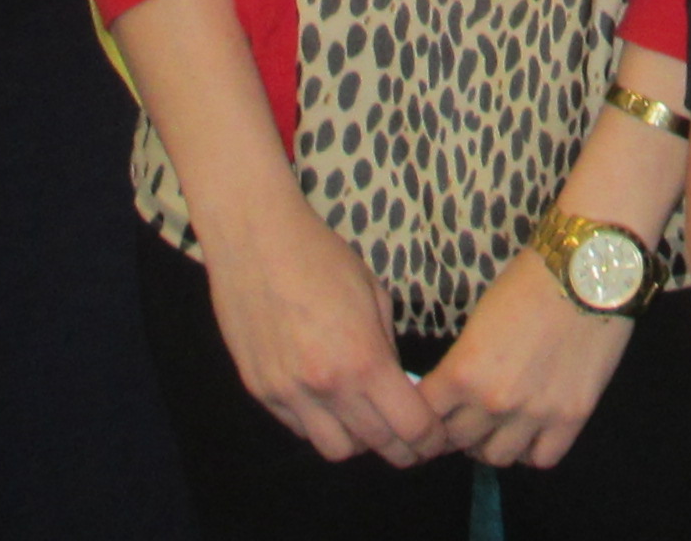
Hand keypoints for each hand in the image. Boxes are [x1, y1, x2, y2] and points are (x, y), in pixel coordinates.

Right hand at [194, 197, 444, 466]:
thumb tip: (396, 383)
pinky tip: (328, 401)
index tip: (435, 434)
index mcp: (364, 360)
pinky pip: (299, 428)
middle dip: (400, 448)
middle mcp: (326, 387)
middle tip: (409, 438)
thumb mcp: (373, 294)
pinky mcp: (260, 391)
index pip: (409, 426)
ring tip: (365, 419)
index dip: (429, 436)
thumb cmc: (321, 257)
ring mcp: (288, 394)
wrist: (255, 240)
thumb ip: (386, 347)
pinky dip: (320, 424)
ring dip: (357, 440)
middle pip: (374, 446)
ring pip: (334, 449)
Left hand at [420, 249, 636, 468]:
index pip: (425, 414)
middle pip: (457, 441)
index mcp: (463, 371)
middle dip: (456, 430)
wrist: (587, 271)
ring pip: (496, 457)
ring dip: (491, 444)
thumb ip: (464, 365)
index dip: (426, 413)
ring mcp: (534, 414)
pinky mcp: (571, 418)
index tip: (435, 410)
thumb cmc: (528, 282)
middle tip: (465, 418)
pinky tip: (532, 432)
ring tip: (499, 427)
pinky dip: (532, 450)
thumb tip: (457, 392)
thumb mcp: (479, 321)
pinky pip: (541, 458)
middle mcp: (494, 401)